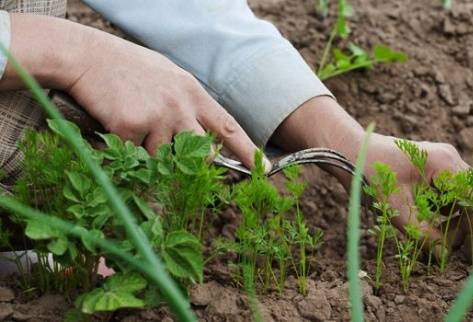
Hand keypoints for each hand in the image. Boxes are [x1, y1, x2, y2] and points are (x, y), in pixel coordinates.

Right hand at [1, 13, 263, 167]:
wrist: (87, 56)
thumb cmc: (128, 69)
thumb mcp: (169, 78)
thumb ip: (187, 104)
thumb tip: (200, 135)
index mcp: (194, 94)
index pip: (229, 128)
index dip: (248, 152)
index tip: (263, 170)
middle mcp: (181, 107)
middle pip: (200, 154)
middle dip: (189, 163)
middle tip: (170, 152)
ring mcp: (158, 117)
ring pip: (162, 159)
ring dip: (147, 151)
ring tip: (131, 121)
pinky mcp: (132, 127)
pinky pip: (133, 156)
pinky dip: (124, 148)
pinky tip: (115, 122)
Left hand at [363, 135, 472, 259]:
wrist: (352, 150)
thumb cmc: (371, 173)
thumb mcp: (395, 207)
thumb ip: (421, 232)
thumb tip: (444, 255)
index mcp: (444, 163)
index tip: (470, 254)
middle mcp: (449, 159)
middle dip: (469, 224)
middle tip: (459, 251)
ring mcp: (444, 161)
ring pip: (465, 196)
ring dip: (457, 219)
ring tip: (439, 239)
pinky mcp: (435, 168)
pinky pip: (451, 193)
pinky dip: (447, 211)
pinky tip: (430, 224)